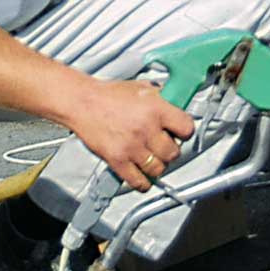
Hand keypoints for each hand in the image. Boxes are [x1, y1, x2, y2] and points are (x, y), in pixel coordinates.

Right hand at [68, 77, 195, 190]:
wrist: (83, 103)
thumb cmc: (109, 95)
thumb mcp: (142, 87)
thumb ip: (162, 97)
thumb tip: (178, 105)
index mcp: (156, 108)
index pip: (186, 128)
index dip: (185, 132)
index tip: (181, 133)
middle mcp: (146, 128)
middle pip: (174, 153)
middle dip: (170, 150)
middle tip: (164, 146)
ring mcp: (132, 147)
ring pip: (159, 169)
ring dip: (157, 165)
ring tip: (152, 158)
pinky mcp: (118, 160)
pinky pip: (139, 181)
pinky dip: (144, 182)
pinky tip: (144, 175)